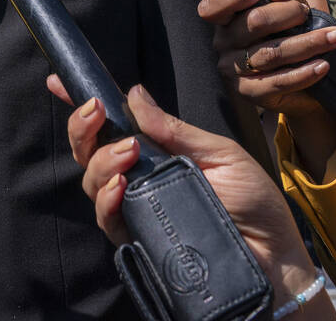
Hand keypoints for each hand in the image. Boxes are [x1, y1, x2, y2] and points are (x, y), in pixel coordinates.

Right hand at [49, 82, 329, 316]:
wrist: (275, 253)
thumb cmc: (254, 201)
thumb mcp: (219, 152)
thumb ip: (174, 129)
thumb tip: (134, 94)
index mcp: (156, 154)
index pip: (110, 128)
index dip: (83, 109)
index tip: (60, 82)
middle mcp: (138, 180)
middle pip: (89, 152)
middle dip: (83, 128)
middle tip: (96, 111)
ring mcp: (136, 210)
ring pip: (92, 182)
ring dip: (101, 161)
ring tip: (128, 152)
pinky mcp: (139, 240)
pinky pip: (108, 219)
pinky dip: (107, 200)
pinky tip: (120, 186)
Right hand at [198, 0, 335, 174]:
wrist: (304, 79)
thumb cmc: (291, 35)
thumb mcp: (290, 9)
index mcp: (226, 20)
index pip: (211, 7)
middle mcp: (223, 44)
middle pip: (252, 24)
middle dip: (286, 14)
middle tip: (307, 12)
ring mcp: (234, 70)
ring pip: (271, 53)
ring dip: (308, 43)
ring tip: (335, 37)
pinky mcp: (251, 93)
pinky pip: (278, 82)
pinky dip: (303, 73)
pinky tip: (323, 65)